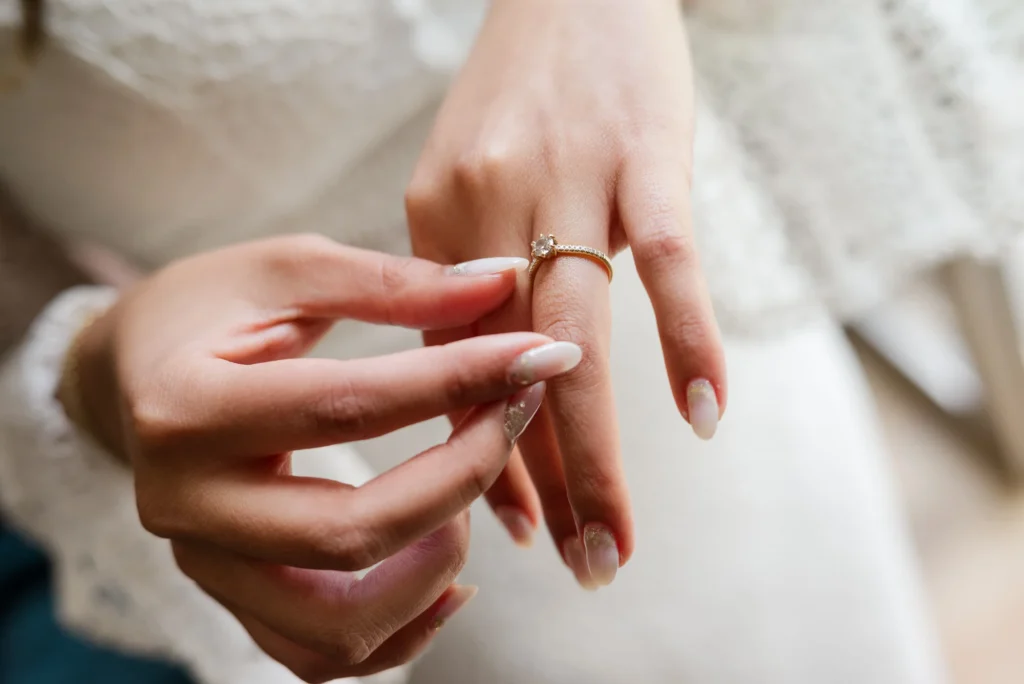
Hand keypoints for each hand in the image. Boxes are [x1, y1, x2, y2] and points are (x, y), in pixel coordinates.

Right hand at [66, 235, 581, 680]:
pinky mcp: (230, 596)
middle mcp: (183, 504)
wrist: (132, 371)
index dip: (460, 382)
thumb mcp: (289, 271)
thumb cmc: (210, 308)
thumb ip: (393, 283)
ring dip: (433, 571)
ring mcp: (203, 565)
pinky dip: (401, 631)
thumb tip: (504, 282)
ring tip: (471, 501)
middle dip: (462, 478)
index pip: (348, 408)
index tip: (542, 356)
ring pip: (336, 624)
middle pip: (349, 534)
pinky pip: (320, 653)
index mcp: (187, 408)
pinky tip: (450, 577)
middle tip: (517, 416)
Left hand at [406, 0, 726, 586]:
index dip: (482, 453)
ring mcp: (568, 179)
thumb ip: (468, 271)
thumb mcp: (469, 179)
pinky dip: (687, 339)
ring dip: (595, 449)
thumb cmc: (527, 92)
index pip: (457, 366)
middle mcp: (489, 206)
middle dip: (540, 482)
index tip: (509, 529)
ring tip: (613, 538)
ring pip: (575, 335)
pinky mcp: (643, 153)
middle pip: (509, 369)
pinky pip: (665, 259)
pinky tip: (703, 415)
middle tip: (575, 568)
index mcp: (436, 222)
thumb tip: (492, 375)